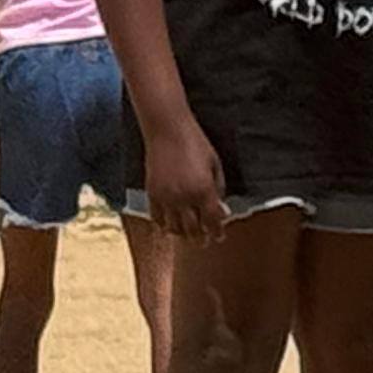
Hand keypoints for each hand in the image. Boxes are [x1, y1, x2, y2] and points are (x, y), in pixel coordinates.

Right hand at [144, 113, 230, 242]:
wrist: (167, 130)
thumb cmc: (195, 143)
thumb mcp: (215, 164)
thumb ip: (219, 189)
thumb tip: (221, 209)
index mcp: (204, 190)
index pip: (212, 221)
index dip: (216, 232)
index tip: (218, 237)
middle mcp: (184, 198)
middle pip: (193, 229)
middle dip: (200, 238)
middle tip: (204, 242)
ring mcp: (166, 197)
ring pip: (174, 227)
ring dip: (182, 234)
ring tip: (188, 236)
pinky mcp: (152, 193)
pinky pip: (156, 217)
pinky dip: (163, 225)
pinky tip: (169, 226)